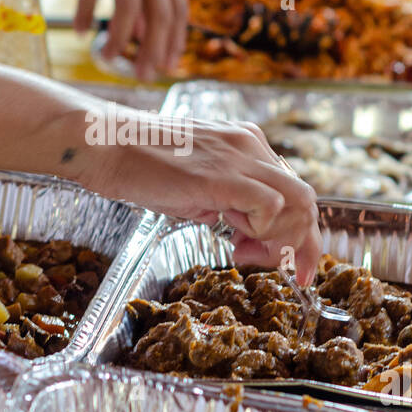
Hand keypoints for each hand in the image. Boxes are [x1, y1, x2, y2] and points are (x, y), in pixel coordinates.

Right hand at [62, 0, 186, 79]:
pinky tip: (83, 32)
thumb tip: (147, 35)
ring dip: (120, 38)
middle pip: (159, 14)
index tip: (167, 65)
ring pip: (128, 7)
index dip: (175, 41)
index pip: (178, 10)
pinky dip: (87, 14)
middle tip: (141, 74)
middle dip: (152, 50)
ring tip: (108, 58)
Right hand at [79, 111, 320, 278]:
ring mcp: (240, 158)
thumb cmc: (139, 166)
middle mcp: (250, 146)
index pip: (292, 189)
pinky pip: (270, 206)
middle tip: (283, 268)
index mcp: (246, 144)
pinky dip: (263, 231)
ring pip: (297, 202)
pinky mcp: (224, 176)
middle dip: (302, 242)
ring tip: (245, 251)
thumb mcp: (194, 185)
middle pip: (305, 198)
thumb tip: (241, 226)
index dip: (297, 230)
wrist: (107, 146)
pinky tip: (234, 239)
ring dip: (280, 239)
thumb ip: (224, 200)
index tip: (285, 259)